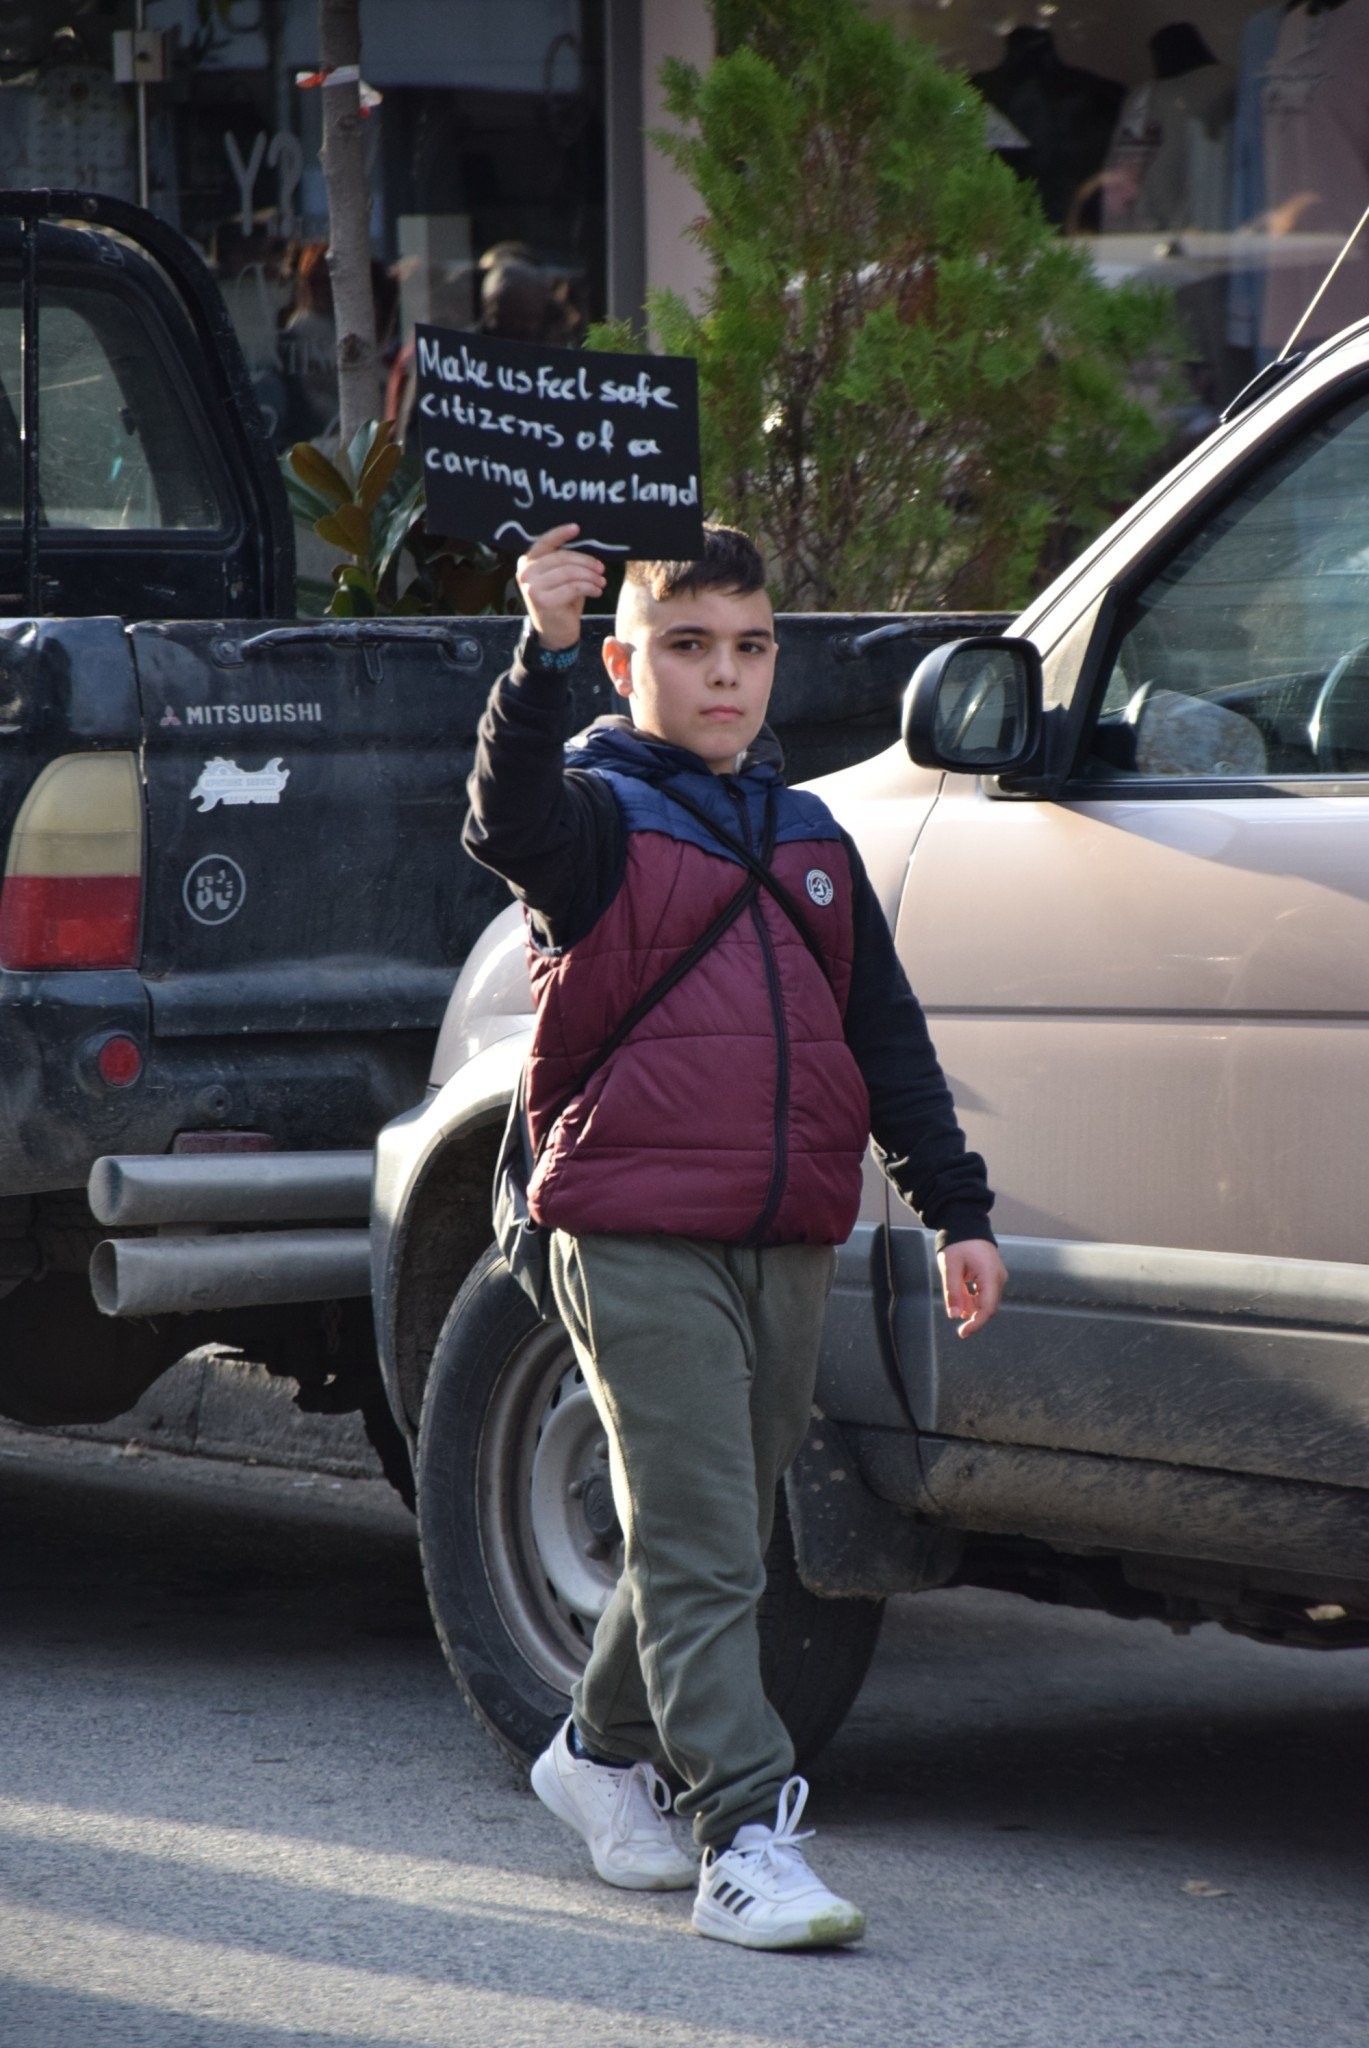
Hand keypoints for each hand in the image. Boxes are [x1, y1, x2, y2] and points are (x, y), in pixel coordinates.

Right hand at [516, 525, 606, 649]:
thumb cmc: (561, 602)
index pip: (544, 542)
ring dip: (590, 576)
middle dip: (586, 561)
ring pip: (569, 572)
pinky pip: (573, 587)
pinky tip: (597, 591)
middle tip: (601, 568)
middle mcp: (525, 573)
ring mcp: (532, 587)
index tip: (577, 528)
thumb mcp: (560, 578)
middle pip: (562, 557)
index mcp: (527, 563)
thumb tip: (585, 544)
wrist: (555, 634)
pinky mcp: (543, 600)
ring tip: (601, 581)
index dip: (561, 533)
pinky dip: (589, 587)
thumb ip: (564, 562)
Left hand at [937, 1238, 1006, 1339]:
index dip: (976, 1323)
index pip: (987, 1308)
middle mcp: (999, 1278)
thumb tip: (954, 1316)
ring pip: (986, 1301)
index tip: (962, 1333)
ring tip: (956, 1296)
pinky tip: (961, 1295)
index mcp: (991, 1275)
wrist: (966, 1225)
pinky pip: (985, 1293)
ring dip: (970, 1305)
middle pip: (988, 1307)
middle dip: (972, 1315)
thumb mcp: (950, 1267)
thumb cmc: (958, 1243)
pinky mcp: (993, 1276)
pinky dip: (973, 1298)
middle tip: (955, 1317)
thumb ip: (952, 1292)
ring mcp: (998, 1277)